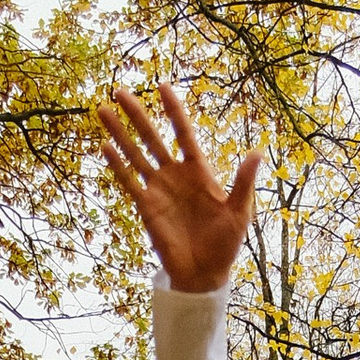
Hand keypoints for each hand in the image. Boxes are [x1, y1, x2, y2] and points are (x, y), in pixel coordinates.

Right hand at [95, 83, 258, 290]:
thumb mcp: (239, 212)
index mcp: (199, 171)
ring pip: (136, 154)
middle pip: (153, 137)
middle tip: (120, 91)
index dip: (173, 110)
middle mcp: (175, 175)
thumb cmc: (225, 243)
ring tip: (103, 109)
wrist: (205, 273)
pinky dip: (117, 166)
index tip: (162, 86)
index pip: (183, 133)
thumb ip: (243, 182)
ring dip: (119, 133)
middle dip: (137, 114)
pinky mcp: (146, 207)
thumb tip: (257, 153)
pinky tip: (105, 147)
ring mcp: (158, 189)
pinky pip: (129, 182)